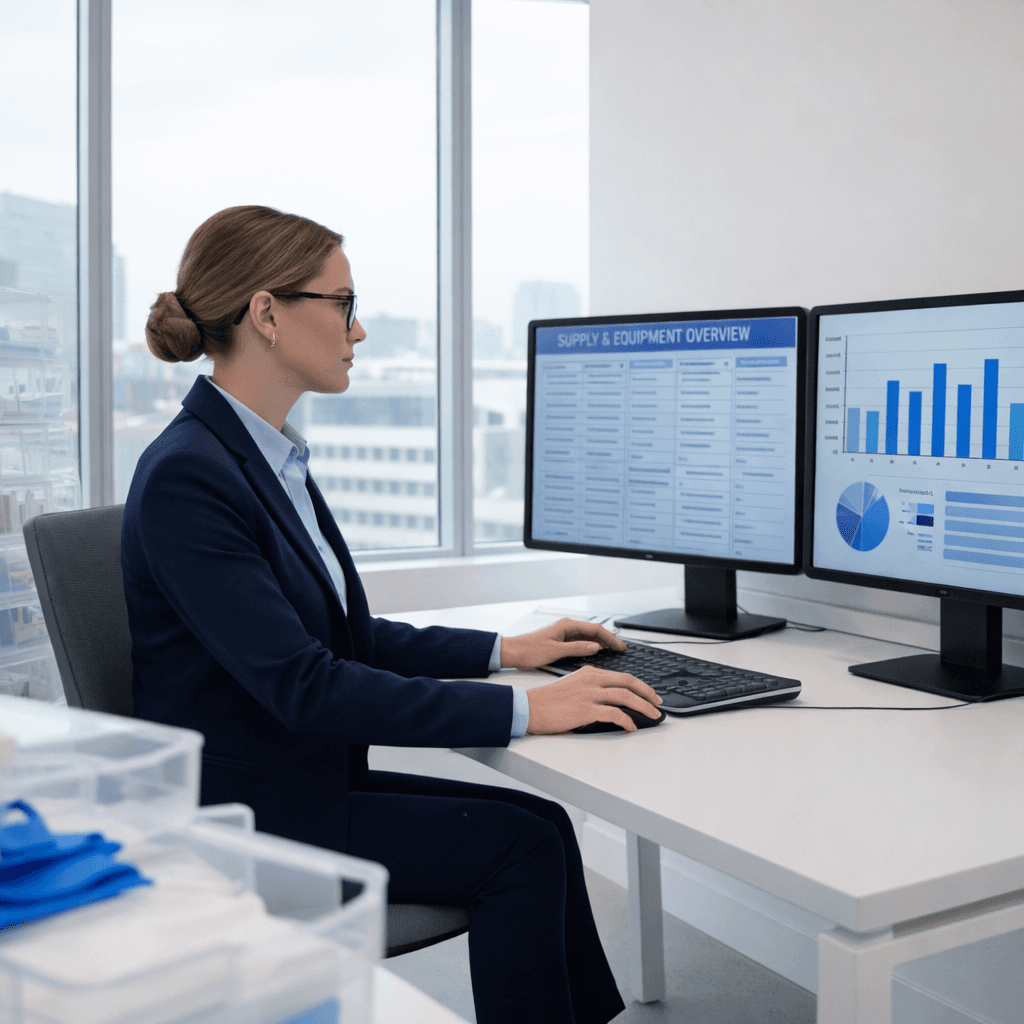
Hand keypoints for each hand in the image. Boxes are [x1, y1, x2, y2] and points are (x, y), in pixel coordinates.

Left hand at [500, 617, 625, 670]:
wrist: (513, 653)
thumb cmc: (529, 650)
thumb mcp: (555, 651)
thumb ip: (576, 648)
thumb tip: (596, 647)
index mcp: (567, 626)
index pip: (595, 630)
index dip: (610, 638)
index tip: (621, 647)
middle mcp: (567, 627)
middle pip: (594, 632)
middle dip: (609, 640)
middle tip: (622, 650)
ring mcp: (564, 634)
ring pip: (588, 637)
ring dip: (601, 643)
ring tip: (614, 651)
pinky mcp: (561, 641)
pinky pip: (581, 642)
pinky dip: (591, 647)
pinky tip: (597, 653)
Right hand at [525, 665, 662, 734]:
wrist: (530, 707)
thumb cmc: (548, 700)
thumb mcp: (572, 685)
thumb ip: (591, 687)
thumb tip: (610, 701)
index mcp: (589, 672)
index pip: (621, 675)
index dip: (639, 685)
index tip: (649, 694)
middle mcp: (592, 680)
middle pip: (629, 682)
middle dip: (648, 693)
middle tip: (658, 703)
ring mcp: (590, 694)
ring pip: (626, 697)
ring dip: (644, 707)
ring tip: (653, 716)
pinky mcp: (586, 710)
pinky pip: (615, 714)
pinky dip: (627, 721)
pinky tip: (631, 727)